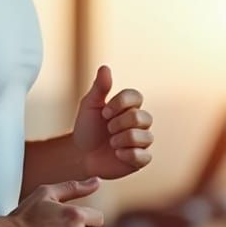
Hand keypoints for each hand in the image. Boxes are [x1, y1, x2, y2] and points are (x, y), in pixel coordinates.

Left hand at [73, 65, 152, 179]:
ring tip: (111, 143)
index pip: (136, 97)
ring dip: (121, 140)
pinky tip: (116, 155)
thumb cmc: (87, 128)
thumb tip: (105, 67)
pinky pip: (144, 156)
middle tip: (107, 129)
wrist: (80, 154)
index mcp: (129, 107)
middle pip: (141, 117)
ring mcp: (142, 141)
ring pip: (144, 136)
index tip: (104, 112)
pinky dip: (126, 155)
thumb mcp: (90, 105)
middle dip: (118, 123)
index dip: (120, 103)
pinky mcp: (141, 159)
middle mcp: (140, 123)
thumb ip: (100, 88)